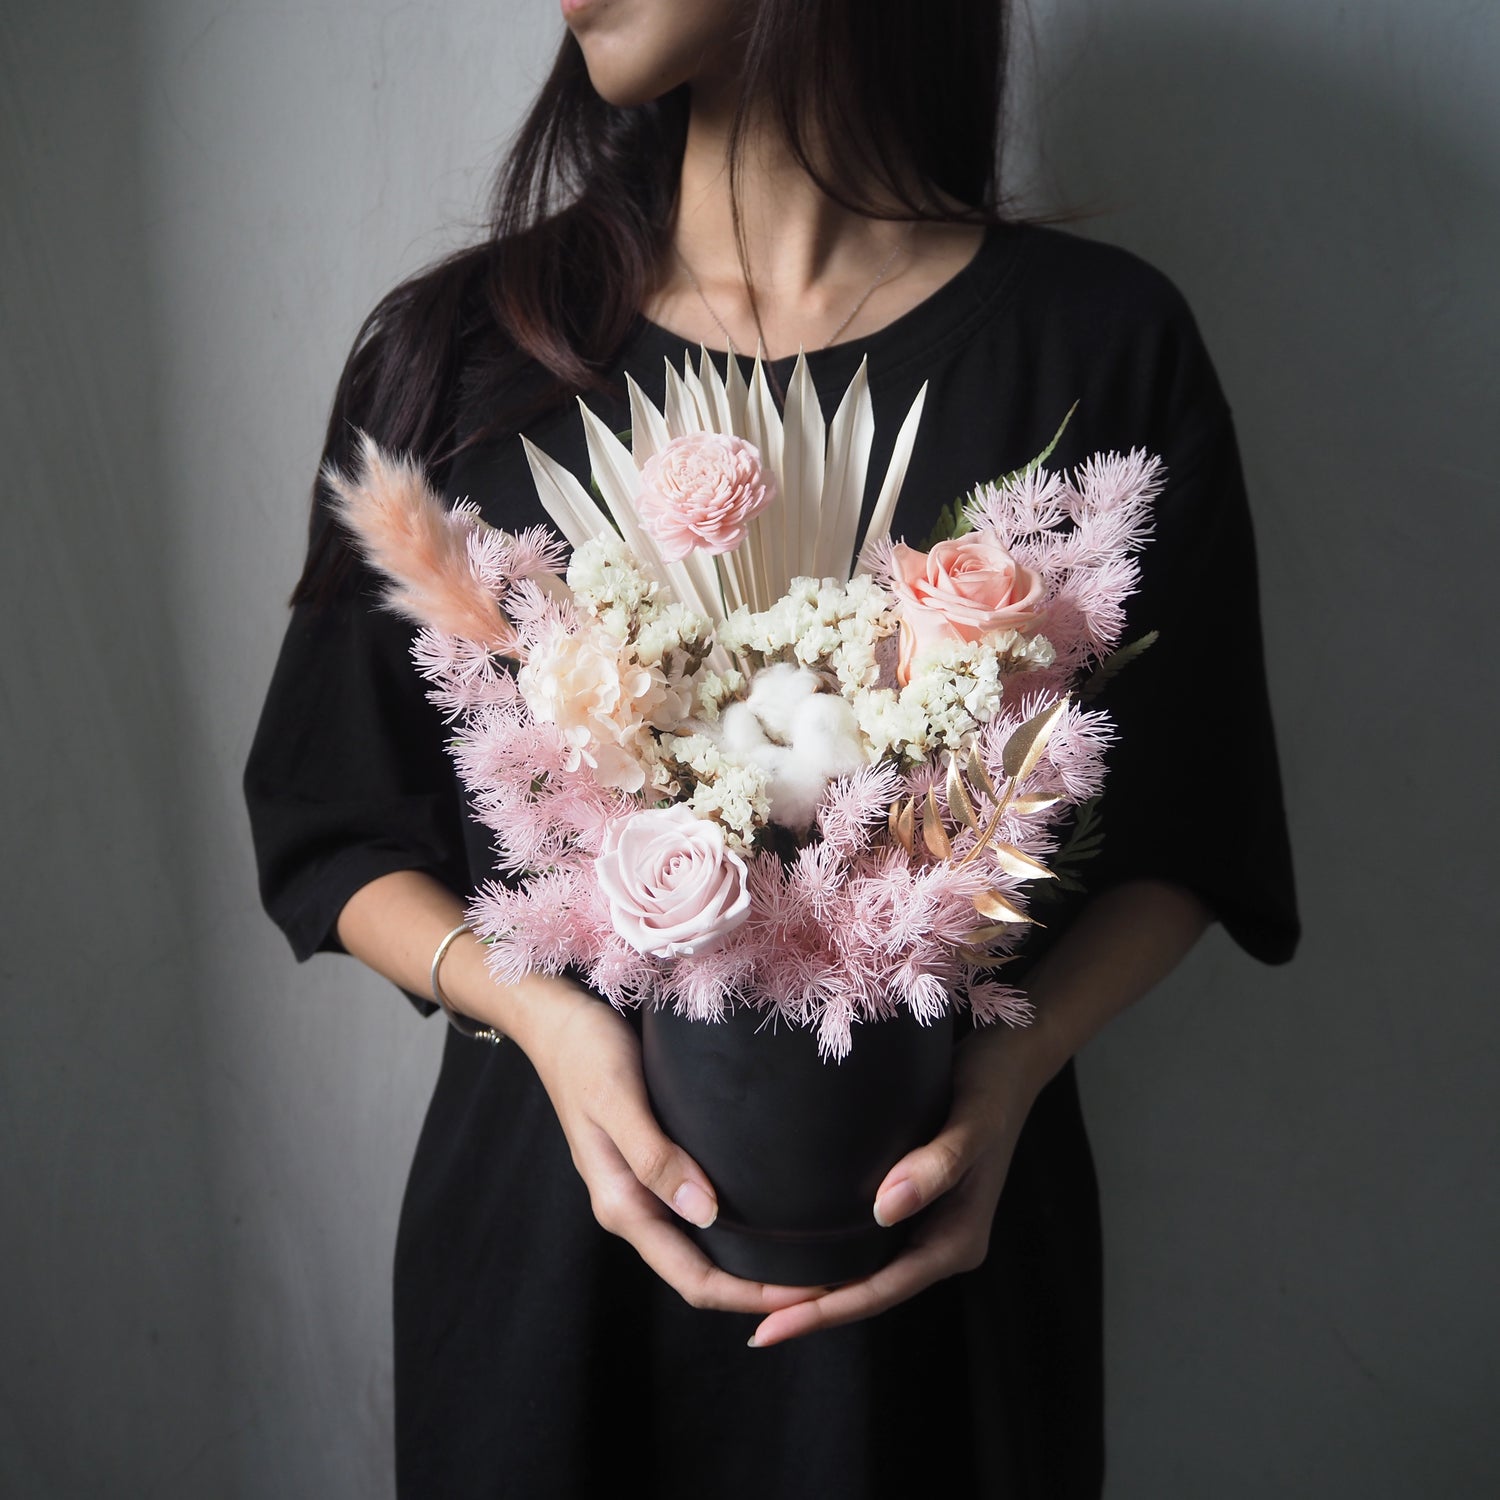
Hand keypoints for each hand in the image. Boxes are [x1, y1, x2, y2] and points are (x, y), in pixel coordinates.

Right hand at [513, 978, 824, 1316]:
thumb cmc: (586, 1052)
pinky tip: (772, 1214)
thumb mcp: (618, 1098)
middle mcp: (634, 1206)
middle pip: (701, 1273)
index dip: (750, 1296)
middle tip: (829, 1284)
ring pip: (701, 1248)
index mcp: (622, 1204)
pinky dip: (737, 1227)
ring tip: (810, 1259)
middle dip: (759, 1291)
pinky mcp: (654, 1164)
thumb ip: (654, 1157)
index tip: (809, 1293)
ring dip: (751, 1264)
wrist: (556, 1021)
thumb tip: (705, 1213)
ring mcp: (643, 1189)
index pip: (693, 1278)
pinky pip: (699, 1213)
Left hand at [745, 1022, 1047, 1347]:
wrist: (1011, 1059)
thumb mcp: (972, 1122)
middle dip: (813, 1311)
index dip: (825, 1311)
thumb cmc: (990, 1086)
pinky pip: (867, 1244)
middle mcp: (943, 1242)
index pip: (882, 1290)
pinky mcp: (915, 1204)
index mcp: (958, 1240)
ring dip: (818, 1288)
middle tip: (754, 1326)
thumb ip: (937, 1166)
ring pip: (866, 1272)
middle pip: (870, 1291)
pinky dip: (831, 1255)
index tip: (771, 1328)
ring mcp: (928, 1226)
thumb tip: (885, 1210)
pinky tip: (794, 1252)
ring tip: (760, 1299)